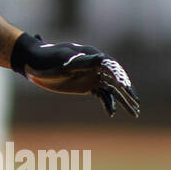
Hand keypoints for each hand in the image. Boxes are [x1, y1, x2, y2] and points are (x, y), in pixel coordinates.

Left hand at [10, 33, 139, 117]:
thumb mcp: (64, 61)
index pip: (111, 67)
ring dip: (123, 100)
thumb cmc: (48, 59)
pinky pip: (103, 95)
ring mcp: (92, 76)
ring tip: (134, 112)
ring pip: (112, 89)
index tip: (124, 87)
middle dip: (127, 91)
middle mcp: (96, 66)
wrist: (34, 63)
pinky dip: (109, 103)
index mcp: (92, 56)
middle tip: (136, 103)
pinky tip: (112, 113)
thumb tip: (102, 59)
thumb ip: (82, 62)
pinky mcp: (88, 85)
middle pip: (116, 79)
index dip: (119, 76)